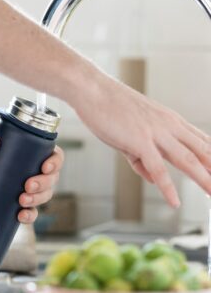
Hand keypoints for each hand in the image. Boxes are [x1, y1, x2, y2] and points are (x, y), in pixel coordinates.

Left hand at [0, 129, 63, 222]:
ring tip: (22, 200)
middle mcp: (30, 170)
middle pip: (51, 178)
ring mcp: (23, 189)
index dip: (55, 162)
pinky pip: (29, 213)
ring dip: (38, 199)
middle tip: (27, 186)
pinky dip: (29, 216)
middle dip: (44, 184)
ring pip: (44, 196)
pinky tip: (21, 216)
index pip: (52, 154)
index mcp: (27, 152)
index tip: (45, 167)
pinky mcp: (13, 205)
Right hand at [74, 71, 210, 207]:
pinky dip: (168, 187)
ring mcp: (156, 132)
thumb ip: (143, 157)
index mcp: (170, 120)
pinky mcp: (140, 140)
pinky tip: (174, 202)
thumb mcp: (131, 133)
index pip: (202, 142)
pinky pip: (158, 168)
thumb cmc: (108, 107)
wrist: (92, 90)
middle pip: (203, 152)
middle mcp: (169, 125)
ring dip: (204, 180)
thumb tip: (152, 177)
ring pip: (188, 160)